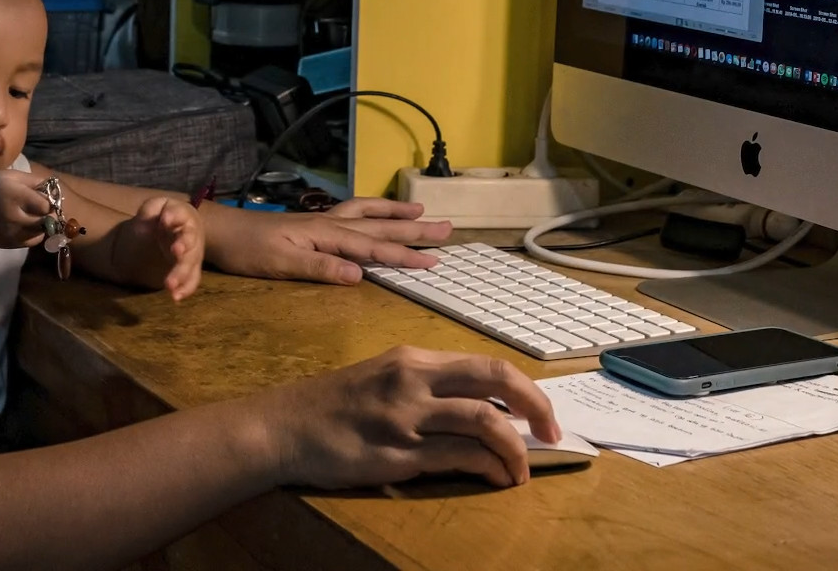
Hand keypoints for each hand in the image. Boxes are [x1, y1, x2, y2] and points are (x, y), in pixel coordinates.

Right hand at [0, 171, 53, 249]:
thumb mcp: (8, 176)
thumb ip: (33, 181)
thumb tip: (54, 189)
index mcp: (14, 194)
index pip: (46, 204)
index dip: (49, 201)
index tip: (44, 197)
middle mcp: (14, 215)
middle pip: (46, 219)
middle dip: (48, 213)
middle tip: (43, 208)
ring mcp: (11, 233)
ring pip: (41, 232)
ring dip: (43, 224)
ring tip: (34, 215)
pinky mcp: (8, 244)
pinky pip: (32, 241)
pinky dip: (34, 234)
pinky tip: (26, 224)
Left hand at [109, 197, 205, 300]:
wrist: (177, 224)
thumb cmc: (165, 214)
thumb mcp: (154, 206)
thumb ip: (148, 212)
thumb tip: (142, 230)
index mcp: (184, 214)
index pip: (180, 213)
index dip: (174, 216)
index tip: (165, 219)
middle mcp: (193, 234)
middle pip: (190, 241)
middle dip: (184, 246)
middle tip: (175, 250)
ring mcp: (194, 252)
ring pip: (191, 264)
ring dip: (182, 274)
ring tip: (169, 285)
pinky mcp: (191, 267)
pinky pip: (192, 280)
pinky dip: (186, 289)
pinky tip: (175, 297)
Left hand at [207, 199, 451, 284]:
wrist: (219, 230)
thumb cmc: (247, 250)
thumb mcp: (280, 264)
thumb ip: (320, 268)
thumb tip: (359, 275)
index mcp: (326, 235)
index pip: (373, 248)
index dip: (404, 255)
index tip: (434, 260)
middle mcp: (330, 224)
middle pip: (379, 227)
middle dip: (414, 230)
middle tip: (447, 228)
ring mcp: (322, 221)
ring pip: (369, 215)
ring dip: (396, 215)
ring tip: (422, 213)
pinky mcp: (313, 224)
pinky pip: (353, 213)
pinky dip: (372, 211)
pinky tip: (378, 213)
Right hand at [259, 346, 558, 488]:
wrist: (283, 428)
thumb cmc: (335, 405)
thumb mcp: (385, 378)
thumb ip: (430, 386)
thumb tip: (485, 407)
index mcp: (414, 359)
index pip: (487, 364)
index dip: (527, 389)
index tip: (544, 414)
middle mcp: (414, 380)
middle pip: (495, 381)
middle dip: (536, 408)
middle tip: (554, 434)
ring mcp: (405, 417)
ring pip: (484, 422)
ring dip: (515, 449)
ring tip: (522, 470)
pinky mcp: (396, 454)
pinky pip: (458, 458)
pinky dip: (487, 468)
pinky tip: (496, 478)